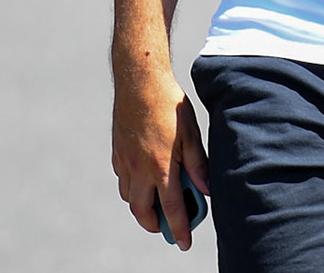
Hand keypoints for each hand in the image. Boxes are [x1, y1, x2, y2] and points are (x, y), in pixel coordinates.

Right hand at [112, 68, 211, 250]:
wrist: (139, 81)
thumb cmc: (169, 105)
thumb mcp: (191, 134)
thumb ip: (198, 165)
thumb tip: (206, 190)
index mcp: (161, 166)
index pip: (171, 209)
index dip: (179, 229)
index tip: (184, 243)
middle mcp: (139, 169)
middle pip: (142, 212)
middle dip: (155, 225)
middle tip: (168, 226)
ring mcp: (125, 161)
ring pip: (129, 197)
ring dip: (142, 205)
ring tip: (158, 200)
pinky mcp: (117, 151)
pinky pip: (123, 179)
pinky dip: (133, 186)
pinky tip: (146, 175)